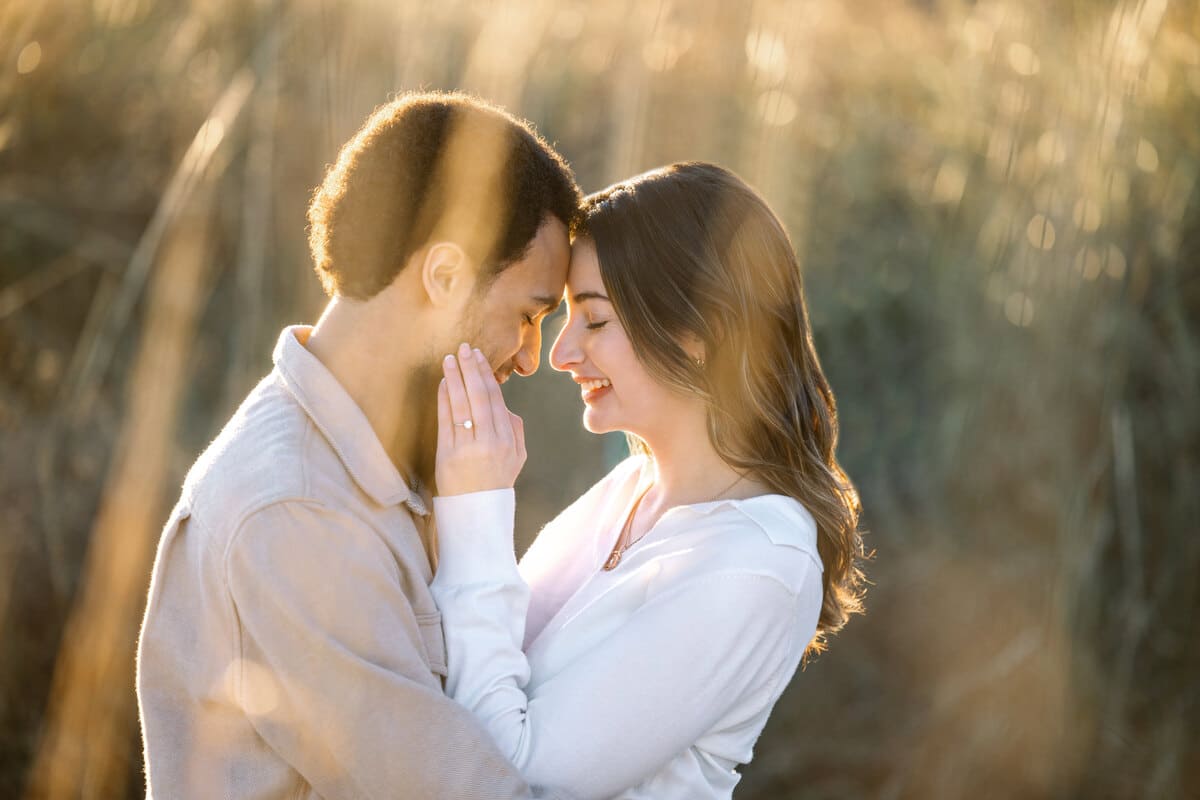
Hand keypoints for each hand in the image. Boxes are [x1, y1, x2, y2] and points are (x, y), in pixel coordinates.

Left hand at [435, 342, 526, 495]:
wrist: (478, 513)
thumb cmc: (496, 481)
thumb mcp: (517, 457)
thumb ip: (515, 428)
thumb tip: (504, 404)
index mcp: (509, 440)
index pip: (496, 400)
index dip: (485, 375)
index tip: (478, 357)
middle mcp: (491, 442)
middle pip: (479, 397)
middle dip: (471, 369)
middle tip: (463, 348)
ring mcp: (468, 449)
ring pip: (462, 405)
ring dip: (455, 379)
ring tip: (449, 360)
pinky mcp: (448, 456)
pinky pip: (446, 421)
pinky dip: (444, 399)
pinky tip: (443, 384)